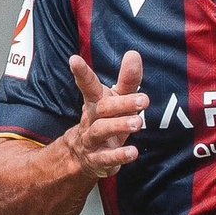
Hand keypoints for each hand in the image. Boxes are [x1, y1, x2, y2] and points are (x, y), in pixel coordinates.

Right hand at [65, 51, 145, 178]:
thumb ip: (128, 81)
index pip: (88, 85)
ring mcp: (92, 141)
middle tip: (142, 100)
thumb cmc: (106, 120)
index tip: (73, 59)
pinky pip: (106, 158)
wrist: (83, 156)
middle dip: (121, 103)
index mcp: (96, 102)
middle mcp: (91, 120)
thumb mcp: (117, 100)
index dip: (81, 72)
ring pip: (101, 131)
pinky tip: (133, 153)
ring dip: (119, 126)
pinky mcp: (98, 160)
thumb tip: (134, 54)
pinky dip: (119, 156)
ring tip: (138, 122)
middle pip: (102, 109)